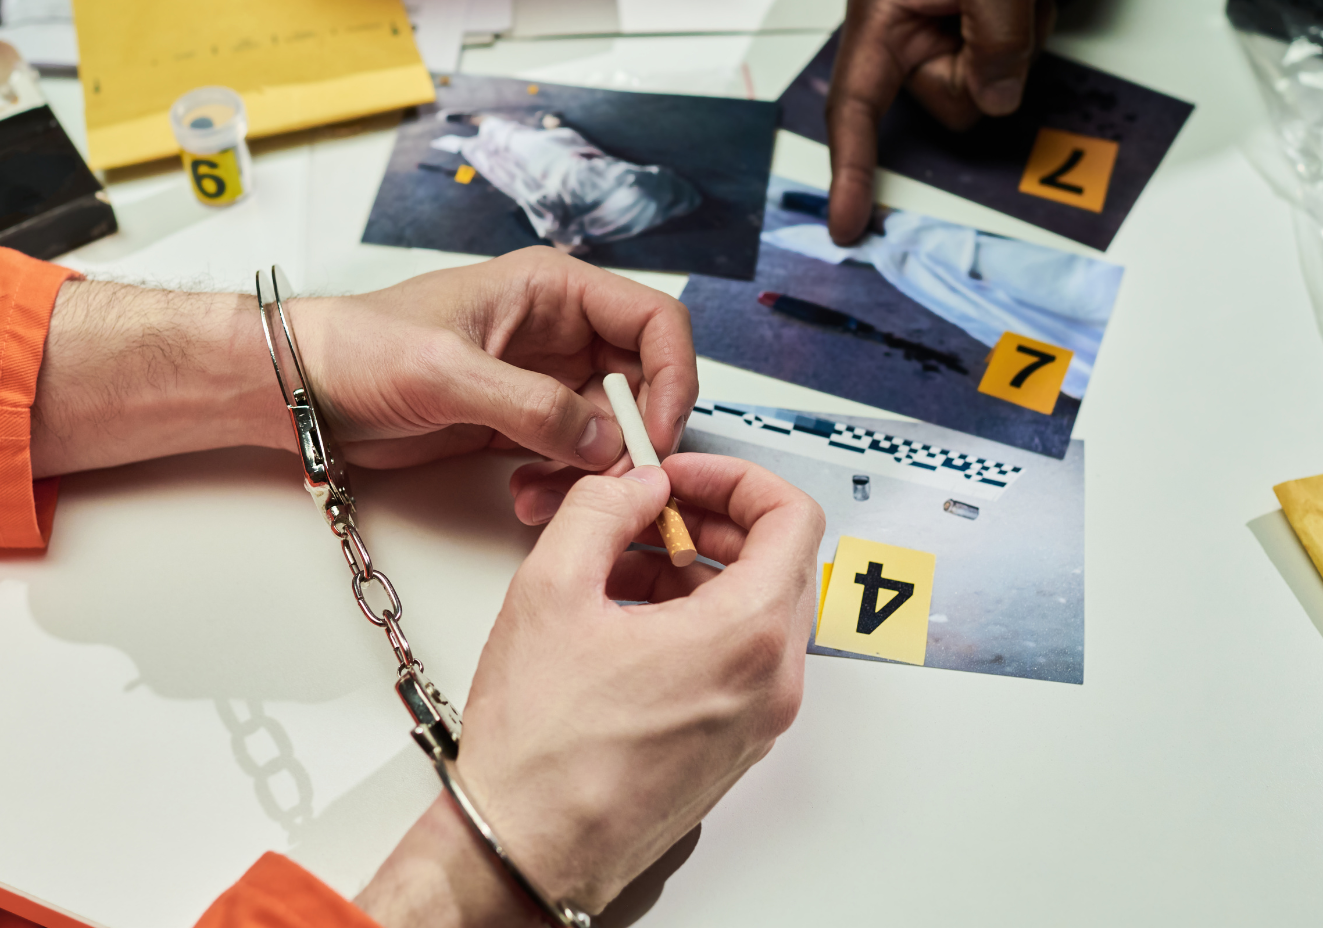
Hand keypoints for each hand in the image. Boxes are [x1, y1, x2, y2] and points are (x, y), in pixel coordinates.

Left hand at [30, 247, 695, 478]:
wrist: (301, 389)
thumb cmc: (359, 349)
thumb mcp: (448, 373)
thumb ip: (534, 406)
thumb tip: (607, 442)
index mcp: (553, 289)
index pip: (656, 321)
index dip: (673, 377)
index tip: (658, 434)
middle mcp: (559, 331)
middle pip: (646, 382)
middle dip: (634, 436)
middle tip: (611, 480)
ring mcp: (543, 380)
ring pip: (614, 429)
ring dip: (595, 470)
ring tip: (548, 493)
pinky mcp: (521, 423)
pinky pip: (573, 457)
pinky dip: (563, 483)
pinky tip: (527, 496)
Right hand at [356, 453, 822, 923]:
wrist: (527, 845)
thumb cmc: (540, 749)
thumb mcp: (552, 589)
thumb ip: (603, 509)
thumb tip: (637, 486)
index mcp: (745, 637)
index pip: (794, 518)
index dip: (737, 477)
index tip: (683, 478)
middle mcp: (771, 683)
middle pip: (781, 562)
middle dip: (714, 521)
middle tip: (651, 512)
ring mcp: (759, 720)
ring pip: (758, 610)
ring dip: (700, 571)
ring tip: (622, 567)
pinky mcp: (735, 745)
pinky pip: (740, 658)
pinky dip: (698, 620)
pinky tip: (627, 620)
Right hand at [825, 0, 1061, 243]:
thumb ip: (995, 38)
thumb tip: (997, 98)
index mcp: (880, 14)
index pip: (855, 106)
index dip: (851, 170)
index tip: (847, 225)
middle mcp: (902, 36)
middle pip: (948, 105)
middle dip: (987, 69)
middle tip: (1005, 4)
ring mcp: (939, 40)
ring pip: (984, 94)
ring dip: (1015, 50)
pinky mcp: (973, 40)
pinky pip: (1007, 73)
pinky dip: (1028, 41)